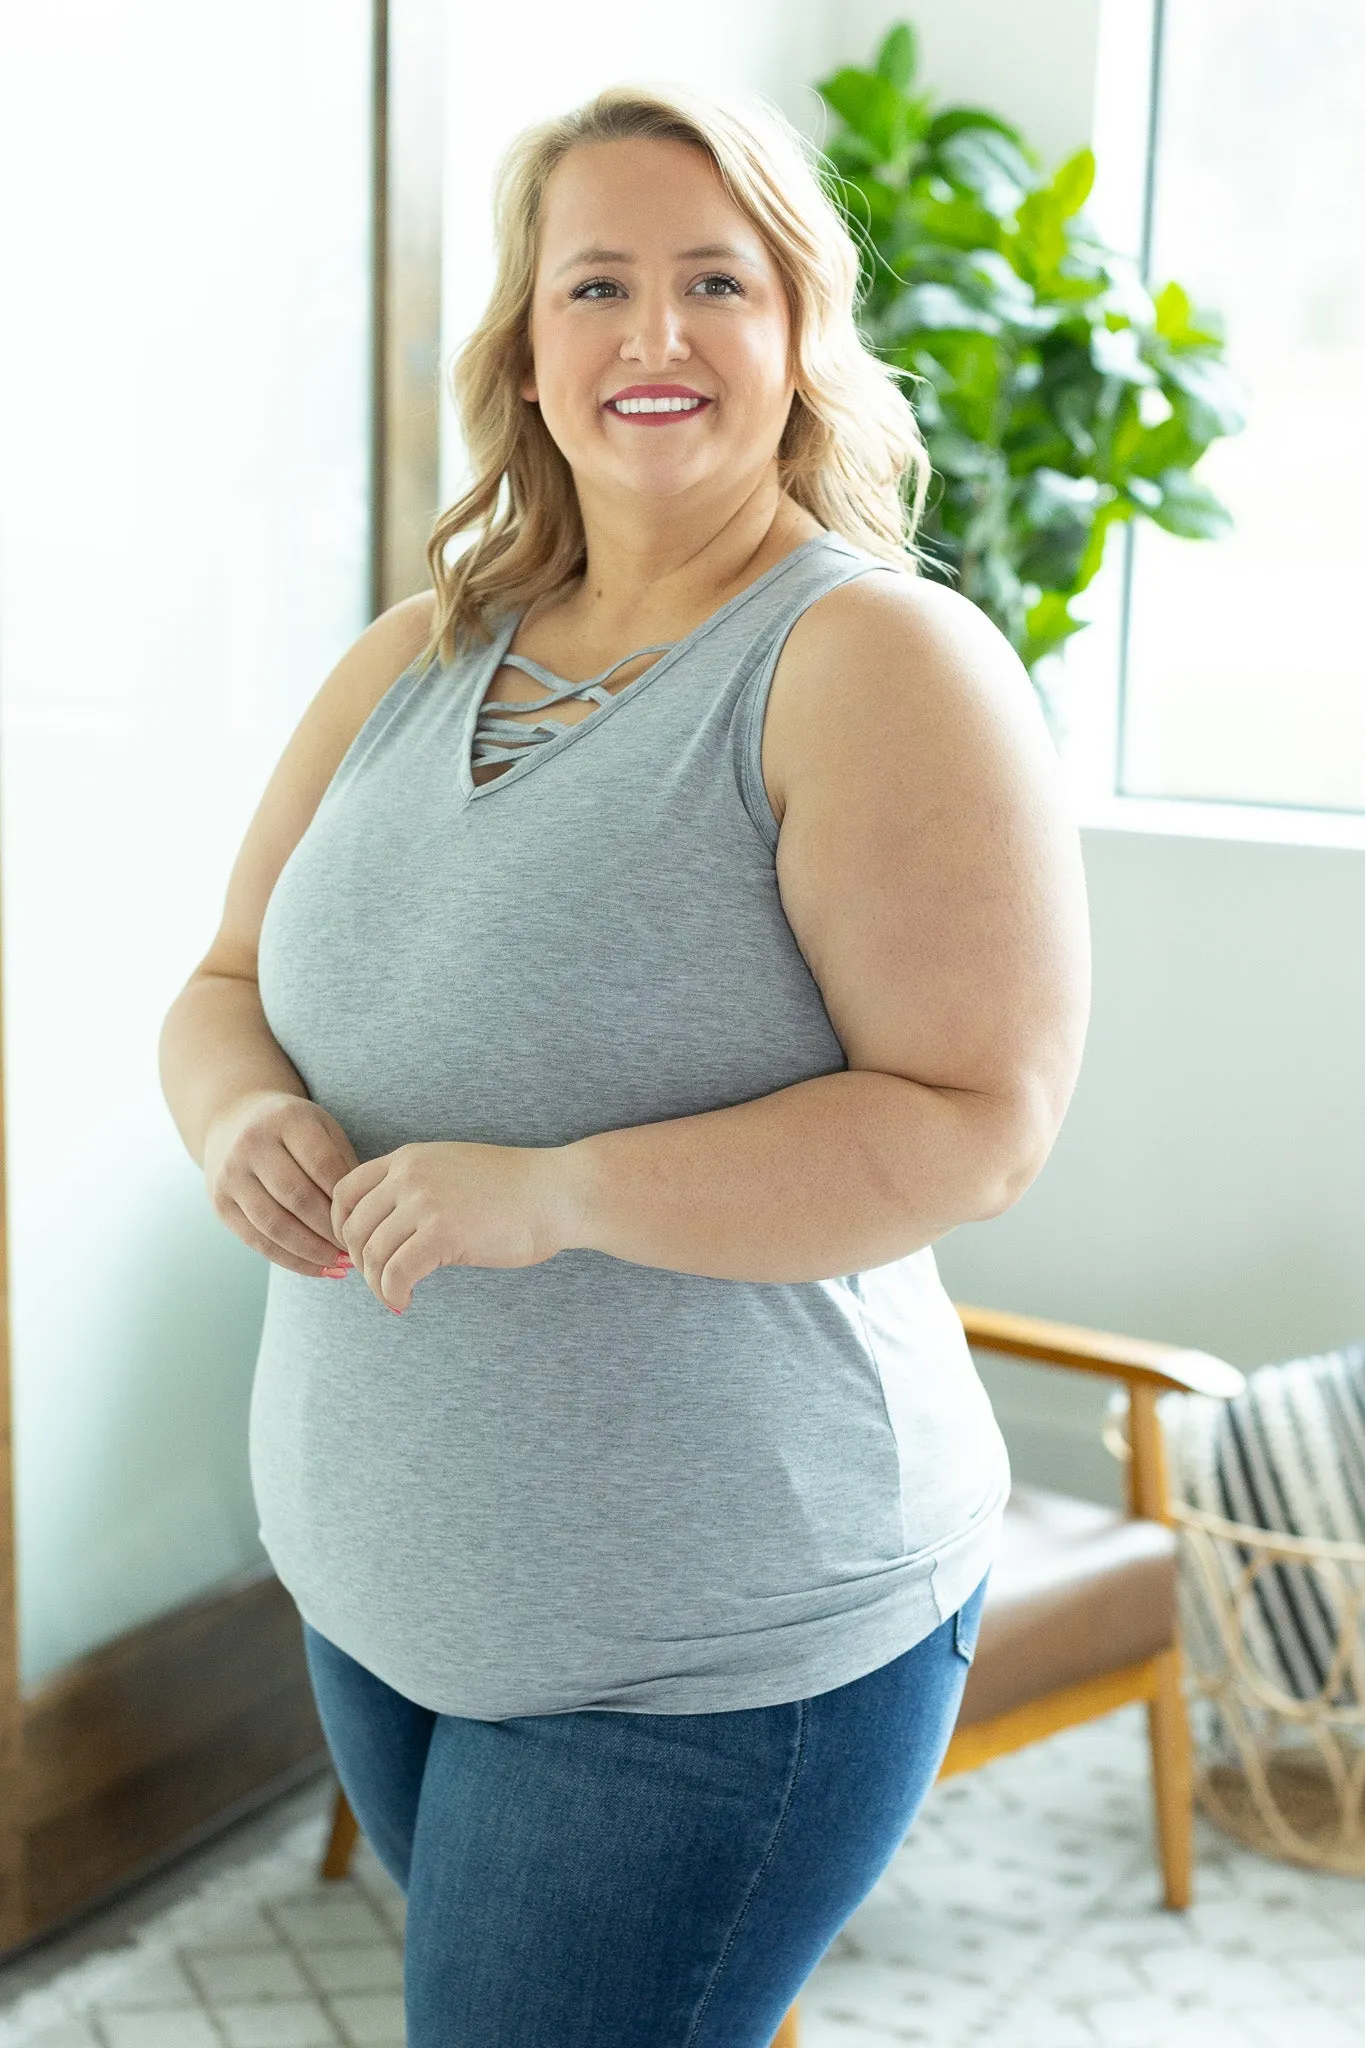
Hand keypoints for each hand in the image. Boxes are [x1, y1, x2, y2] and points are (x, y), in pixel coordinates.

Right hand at [205, 1091, 359, 1275]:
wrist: (233, 1120)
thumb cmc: (293, 1130)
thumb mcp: (322, 1129)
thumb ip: (344, 1164)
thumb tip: (366, 1215)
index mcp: (286, 1120)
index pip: (323, 1165)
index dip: (347, 1198)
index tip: (369, 1220)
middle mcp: (253, 1144)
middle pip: (298, 1197)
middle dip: (331, 1230)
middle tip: (358, 1248)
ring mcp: (231, 1175)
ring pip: (275, 1225)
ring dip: (313, 1252)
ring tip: (341, 1264)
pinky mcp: (221, 1203)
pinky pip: (258, 1241)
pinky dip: (291, 1260)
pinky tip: (318, 1268)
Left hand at [330, 1140, 573, 1311]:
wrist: (557, 1193)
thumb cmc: (515, 1189)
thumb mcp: (453, 1171)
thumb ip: (417, 1188)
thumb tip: (386, 1228)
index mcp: (409, 1158)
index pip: (345, 1190)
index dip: (341, 1227)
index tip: (357, 1251)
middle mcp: (409, 1175)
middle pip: (354, 1227)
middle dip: (360, 1262)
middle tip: (379, 1280)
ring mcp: (424, 1202)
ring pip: (373, 1254)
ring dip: (377, 1284)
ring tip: (394, 1296)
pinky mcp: (442, 1233)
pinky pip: (396, 1273)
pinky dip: (393, 1294)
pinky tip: (405, 1302)